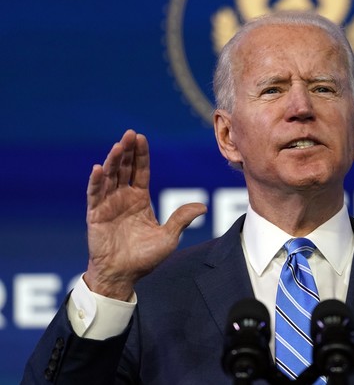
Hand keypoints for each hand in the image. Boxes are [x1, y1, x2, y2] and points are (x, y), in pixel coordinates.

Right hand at [84, 130, 206, 299]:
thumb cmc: (145, 258)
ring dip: (112, 161)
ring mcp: (108, 205)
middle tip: (129, 134)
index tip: (142, 137)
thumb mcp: (169, 237)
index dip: (141, 155)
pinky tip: (99, 168)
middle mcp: (123, 198)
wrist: (123, 275)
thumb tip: (203, 207)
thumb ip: (181, 219)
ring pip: (109, 177)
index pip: (140, 171)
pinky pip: (95, 195)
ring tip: (118, 146)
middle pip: (124, 168)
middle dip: (127, 151)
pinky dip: (96, 181)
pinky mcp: (95, 215)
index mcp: (139, 199)